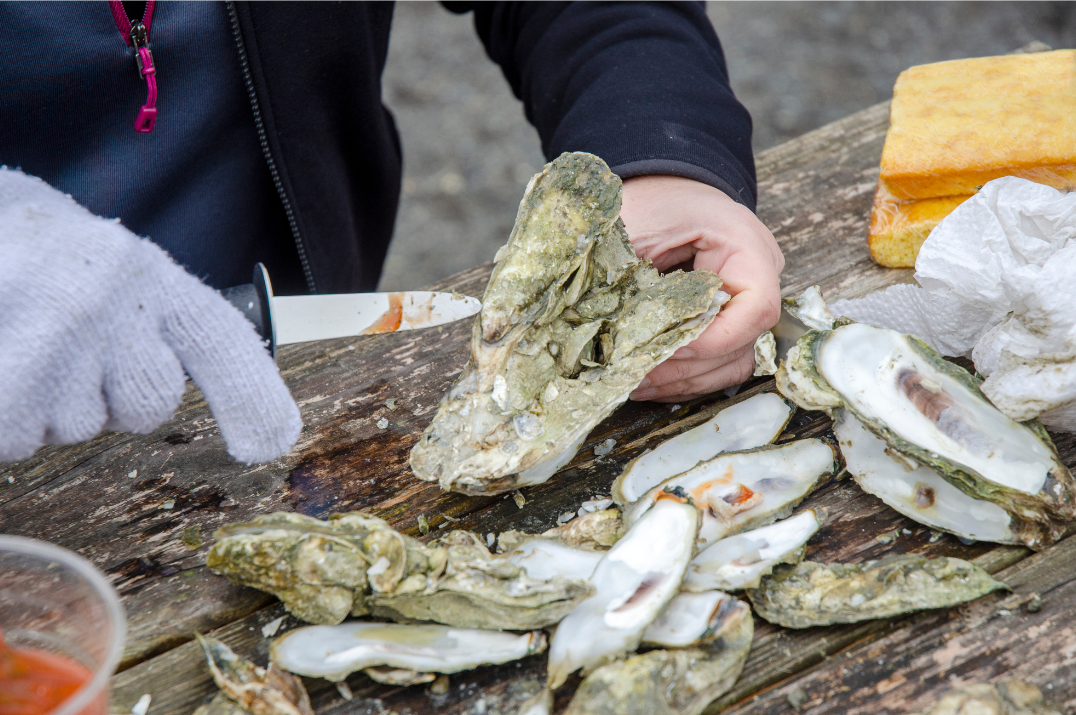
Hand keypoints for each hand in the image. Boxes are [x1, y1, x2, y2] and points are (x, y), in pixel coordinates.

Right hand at [0, 169, 300, 463]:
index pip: (221, 343)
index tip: (268, 444)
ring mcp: (53, 340)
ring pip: (73, 429)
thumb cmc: (34, 252)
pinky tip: (1, 365)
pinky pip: (16, 438)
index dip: (254, 399)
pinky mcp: (6, 378)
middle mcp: (111, 305)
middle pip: (148, 407)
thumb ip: (156, 322)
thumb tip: (217, 411)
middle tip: (65, 347)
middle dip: (110, 398)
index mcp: (147, 274)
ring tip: (18, 343)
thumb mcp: (108, 264)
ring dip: (44, 406)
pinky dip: (4, 420)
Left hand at [619, 175, 782, 401]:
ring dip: (684, 378)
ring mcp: (745, 303)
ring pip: (731, 361)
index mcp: (745, 246)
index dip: (717, 338)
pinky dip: (684, 375)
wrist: (662, 185)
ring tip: (636, 384)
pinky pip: (717, 361)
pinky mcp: (727, 320)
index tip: (672, 346)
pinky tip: (647, 381)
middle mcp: (757, 277)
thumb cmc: (651, 198)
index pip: (757, 307)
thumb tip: (611, 332)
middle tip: (636, 375)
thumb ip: (629, 272)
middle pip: (742, 343)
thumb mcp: (636, 226)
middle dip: (687, 365)